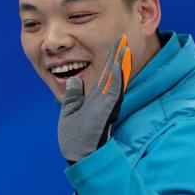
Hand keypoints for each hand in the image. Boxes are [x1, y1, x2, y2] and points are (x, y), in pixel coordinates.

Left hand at [58, 34, 131, 162]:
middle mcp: (103, 99)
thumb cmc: (75, 139)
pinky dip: (116, 78)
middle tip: (122, 37)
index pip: (102, 75)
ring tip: (124, 43)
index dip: (107, 59)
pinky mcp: (106, 110)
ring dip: (119, 61)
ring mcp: (106, 104)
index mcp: (94, 99)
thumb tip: (74, 79)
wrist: (79, 157)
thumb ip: (74, 96)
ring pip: (115, 78)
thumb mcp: (70, 112)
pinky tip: (117, 64)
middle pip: (110, 72)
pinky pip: (113, 91)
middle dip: (116, 54)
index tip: (112, 45)